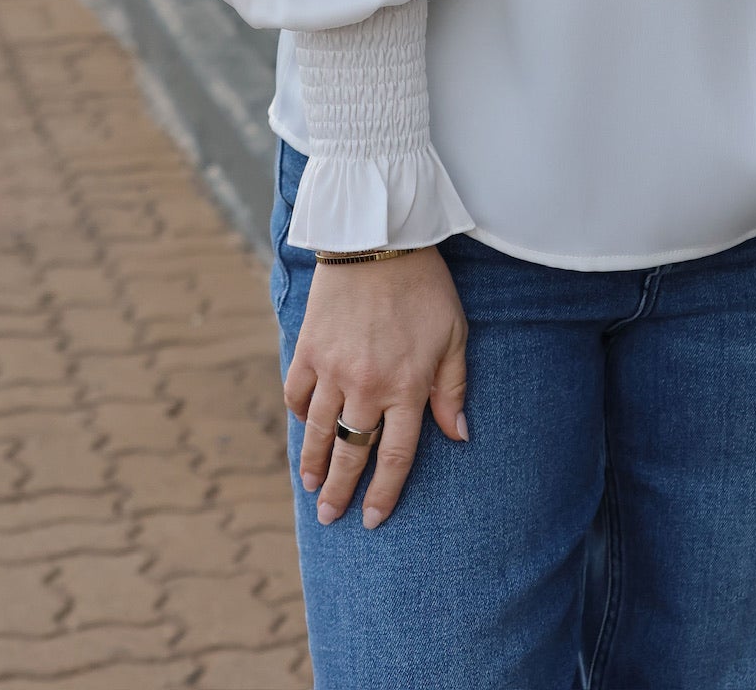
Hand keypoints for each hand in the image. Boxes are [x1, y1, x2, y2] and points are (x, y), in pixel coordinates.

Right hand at [283, 248, 468, 528]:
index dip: (384, 494)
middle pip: (350, 453)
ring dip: (313, 463)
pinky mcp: (308, 348)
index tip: (373, 520)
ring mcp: (332, 369)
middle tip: (330, 517)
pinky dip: (298, 415)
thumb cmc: (425, 285)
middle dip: (339, 491)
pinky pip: (297, 394)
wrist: (379, 236)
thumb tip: (458, 435)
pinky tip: (302, 429)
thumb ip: (452, 388)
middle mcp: (367, 386)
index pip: (393, 457)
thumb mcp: (453, 334)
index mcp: (407, 387)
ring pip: (318, 431)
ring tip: (311, 487)